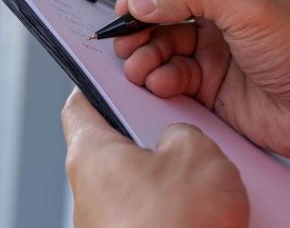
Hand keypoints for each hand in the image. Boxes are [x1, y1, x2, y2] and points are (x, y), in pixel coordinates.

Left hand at [62, 89, 248, 227]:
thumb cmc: (177, 224)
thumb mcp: (197, 152)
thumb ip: (183, 132)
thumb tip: (179, 140)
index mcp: (91, 154)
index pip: (80, 105)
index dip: (99, 85)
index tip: (115, 75)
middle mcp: (89, 193)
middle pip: (117, 148)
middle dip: (154, 138)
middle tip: (186, 130)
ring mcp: (107, 225)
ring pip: (140, 186)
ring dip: (173, 180)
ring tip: (209, 179)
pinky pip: (155, 216)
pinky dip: (179, 211)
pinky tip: (208, 213)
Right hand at [112, 0, 289, 190]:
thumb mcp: (251, 10)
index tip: (134, 7)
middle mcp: (222, 0)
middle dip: (139, 21)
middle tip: (126, 41)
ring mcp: (214, 40)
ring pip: (158, 38)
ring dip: (143, 53)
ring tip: (140, 68)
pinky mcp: (209, 78)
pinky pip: (169, 71)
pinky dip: (158, 77)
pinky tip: (162, 84)